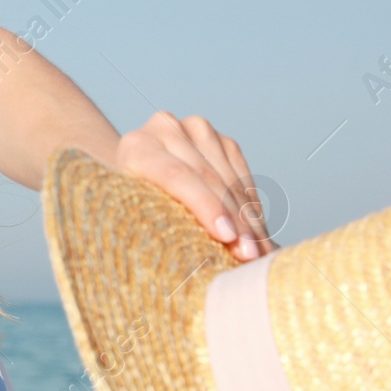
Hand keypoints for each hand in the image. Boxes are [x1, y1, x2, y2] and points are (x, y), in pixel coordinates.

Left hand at [114, 110, 275, 262]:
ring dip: (249, 220)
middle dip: (233, 220)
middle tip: (249, 256)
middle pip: (208, 178)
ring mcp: (198, 131)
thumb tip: (193, 261)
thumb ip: (154, 226)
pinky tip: (258, 235)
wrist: (137, 177)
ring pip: (231, 180)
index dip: (205, 206)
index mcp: (137, 147)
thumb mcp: (130, 214)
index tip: (228, 236)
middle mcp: (167, 129)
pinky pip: (244, 180)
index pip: (176, 175)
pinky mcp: (224, 142)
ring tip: (259, 253)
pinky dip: (252, 210)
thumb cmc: (131, 206)